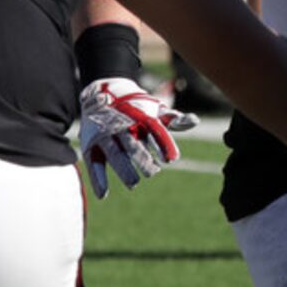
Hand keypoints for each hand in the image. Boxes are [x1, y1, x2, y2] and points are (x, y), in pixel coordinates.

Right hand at [78, 77, 197, 197]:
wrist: (102, 92)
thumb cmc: (137, 107)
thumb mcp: (155, 110)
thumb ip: (174, 119)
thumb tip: (195, 121)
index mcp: (140, 117)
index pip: (154, 130)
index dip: (163, 144)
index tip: (172, 159)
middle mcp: (122, 124)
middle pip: (133, 144)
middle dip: (142, 159)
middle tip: (153, 173)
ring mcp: (105, 134)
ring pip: (114, 153)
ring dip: (123, 169)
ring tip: (134, 183)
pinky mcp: (92, 144)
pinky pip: (94, 162)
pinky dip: (98, 178)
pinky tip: (104, 194)